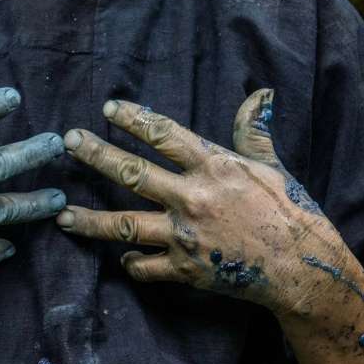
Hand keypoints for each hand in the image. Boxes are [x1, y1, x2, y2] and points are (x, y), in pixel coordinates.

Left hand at [54, 89, 350, 314]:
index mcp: (214, 167)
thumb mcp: (271, 166)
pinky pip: (147, 267)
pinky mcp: (186, 269)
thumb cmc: (290, 212)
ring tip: (62, 214)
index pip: (164, 136)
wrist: (301, 268)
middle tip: (69, 142)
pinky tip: (120, 258)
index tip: (107, 109)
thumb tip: (259, 94)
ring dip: (90, 221)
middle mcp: (193, 198)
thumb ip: (253, 132)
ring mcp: (185, 236)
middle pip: (133, 174)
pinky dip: (131, 264)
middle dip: (97, 156)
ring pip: (126, 225)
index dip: (134, 119)